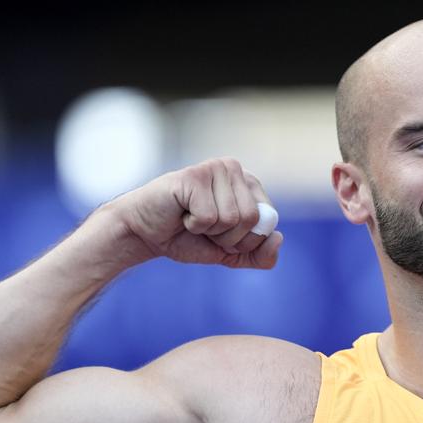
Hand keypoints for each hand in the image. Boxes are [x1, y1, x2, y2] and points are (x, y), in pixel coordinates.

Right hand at [107, 158, 282, 267]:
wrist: (144, 234)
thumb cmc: (187, 238)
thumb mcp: (230, 253)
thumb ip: (259, 255)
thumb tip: (278, 238)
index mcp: (249, 183)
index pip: (268, 221)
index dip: (245, 240)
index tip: (221, 234)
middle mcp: (234, 168)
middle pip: (252, 220)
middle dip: (227, 237)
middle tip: (203, 227)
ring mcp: (215, 168)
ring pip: (232, 219)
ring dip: (209, 231)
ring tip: (192, 219)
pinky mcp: (195, 175)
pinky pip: (209, 217)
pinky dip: (193, 225)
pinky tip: (181, 214)